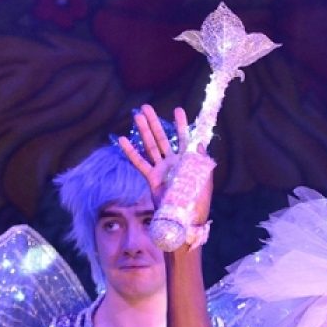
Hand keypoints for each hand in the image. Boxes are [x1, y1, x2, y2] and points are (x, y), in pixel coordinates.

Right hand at [118, 105, 213, 223]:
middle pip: (162, 138)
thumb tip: (199, 143)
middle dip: (155, 122)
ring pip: (151, 146)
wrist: (185, 219)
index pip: (183, 139)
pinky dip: (131, 152)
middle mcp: (173, 163)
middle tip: (146, 107)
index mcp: (188, 161)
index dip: (180, 125)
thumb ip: (202, 161)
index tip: (177, 109)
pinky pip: (140, 163)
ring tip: (137, 116)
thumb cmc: (198, 201)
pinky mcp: (152, 178)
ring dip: (144, 131)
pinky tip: (122, 140)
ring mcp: (161, 169)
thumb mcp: (204, 179)